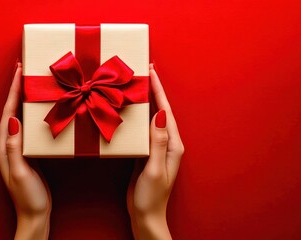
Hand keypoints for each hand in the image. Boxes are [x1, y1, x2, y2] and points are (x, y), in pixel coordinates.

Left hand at [0, 62, 50, 239]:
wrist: (35, 214)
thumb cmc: (28, 196)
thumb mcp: (20, 172)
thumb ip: (15, 148)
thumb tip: (13, 121)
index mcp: (5, 147)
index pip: (7, 112)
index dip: (13, 91)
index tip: (18, 71)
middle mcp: (8, 144)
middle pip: (11, 110)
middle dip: (16, 90)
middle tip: (23, 70)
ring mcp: (18, 148)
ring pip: (20, 117)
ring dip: (23, 99)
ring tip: (31, 83)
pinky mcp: (28, 153)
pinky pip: (29, 127)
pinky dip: (32, 113)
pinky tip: (40, 109)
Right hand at [127, 64, 183, 239]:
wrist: (145, 215)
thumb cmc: (151, 196)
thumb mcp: (154, 168)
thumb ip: (156, 142)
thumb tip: (159, 115)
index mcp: (172, 144)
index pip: (165, 111)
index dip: (158, 90)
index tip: (151, 72)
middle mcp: (166, 143)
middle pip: (159, 110)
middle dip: (152, 90)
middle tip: (143, 71)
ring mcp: (156, 147)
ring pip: (149, 118)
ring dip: (144, 101)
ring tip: (134, 85)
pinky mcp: (145, 152)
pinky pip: (141, 129)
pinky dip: (136, 116)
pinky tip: (128, 110)